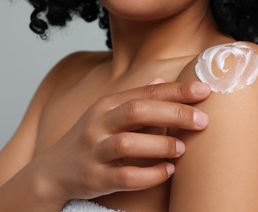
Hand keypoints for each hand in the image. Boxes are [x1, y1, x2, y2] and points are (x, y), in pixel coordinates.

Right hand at [32, 79, 210, 201]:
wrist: (53, 171)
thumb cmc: (89, 138)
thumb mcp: (108, 113)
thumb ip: (136, 98)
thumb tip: (163, 79)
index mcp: (107, 105)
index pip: (145, 92)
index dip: (176, 91)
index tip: (204, 90)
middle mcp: (99, 124)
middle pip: (138, 111)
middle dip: (173, 113)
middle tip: (202, 120)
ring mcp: (94, 151)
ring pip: (128, 144)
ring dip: (160, 145)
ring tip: (182, 149)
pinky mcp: (95, 178)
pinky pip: (125, 177)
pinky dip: (150, 174)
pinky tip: (167, 171)